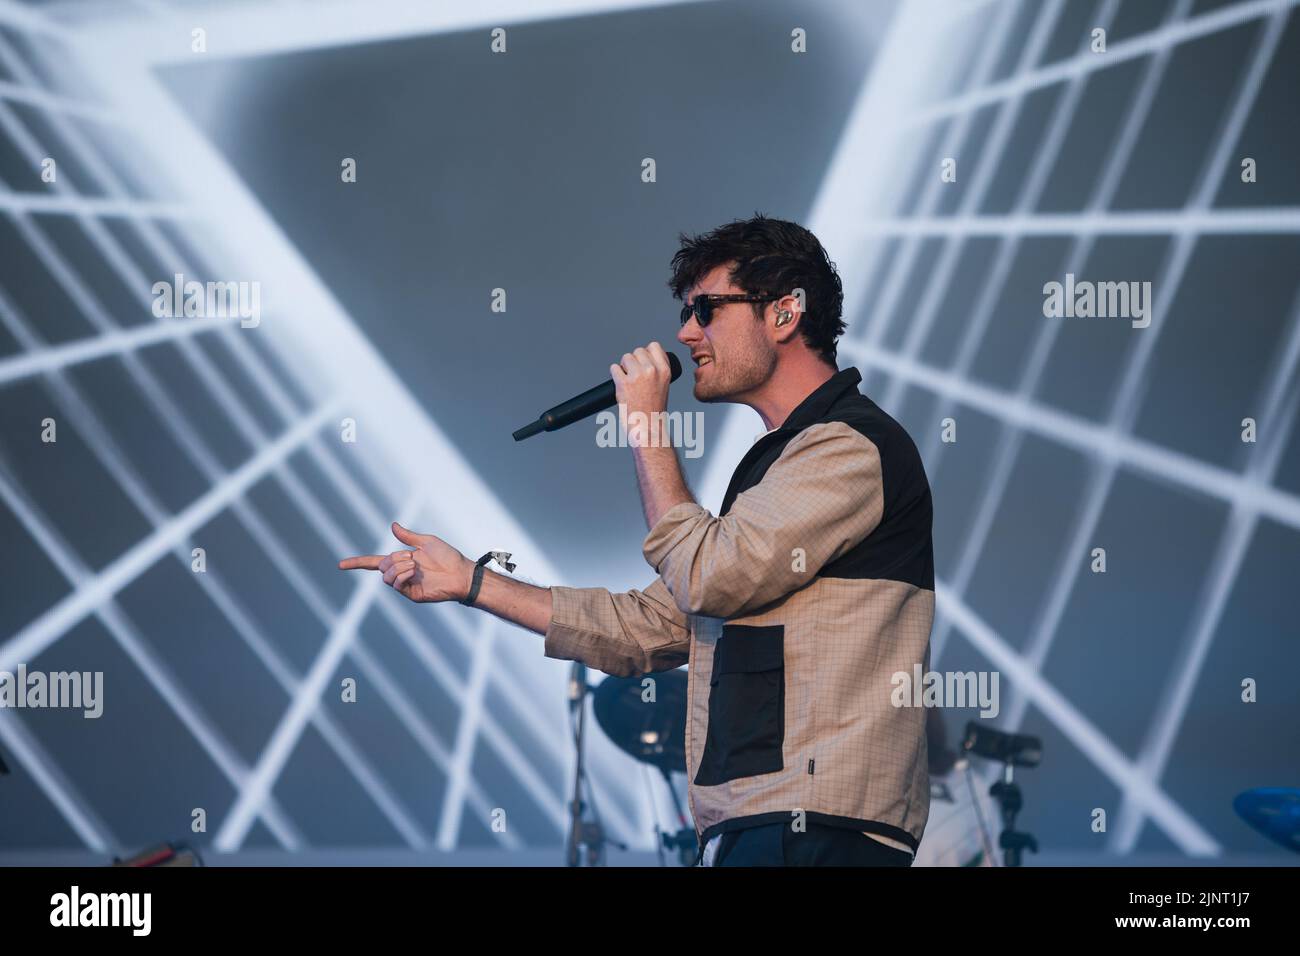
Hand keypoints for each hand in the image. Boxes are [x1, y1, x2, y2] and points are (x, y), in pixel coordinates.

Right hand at [337, 522, 472, 603]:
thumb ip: (408, 536)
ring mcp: (405, 585)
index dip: (357, 563)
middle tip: (412, 558)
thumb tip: (393, 526)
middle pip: (381, 567)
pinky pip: (396, 585)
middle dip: (394, 559)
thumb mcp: (426, 542)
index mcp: (402, 561)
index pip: (374, 563)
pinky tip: (414, 572)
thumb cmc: (448, 557)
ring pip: (387, 577)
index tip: (340, 565)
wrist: (461, 573)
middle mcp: (401, 574)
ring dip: (398, 567)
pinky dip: (402, 575)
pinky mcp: (412, 594)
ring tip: (415, 566)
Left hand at [610, 342, 672, 447]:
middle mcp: (652, 370)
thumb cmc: (654, 410)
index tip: (643, 362)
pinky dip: (615, 375)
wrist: (648, 427)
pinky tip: (620, 384)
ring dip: (623, 367)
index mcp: (665, 370)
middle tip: (634, 374)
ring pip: (625, 357)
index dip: (646, 353)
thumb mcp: (664, 385)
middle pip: (637, 350)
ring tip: (628, 380)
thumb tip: (645, 357)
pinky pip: (614, 368)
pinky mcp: (624, 384)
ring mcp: (637, 376)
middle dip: (634, 360)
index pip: (654, 346)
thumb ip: (657, 369)